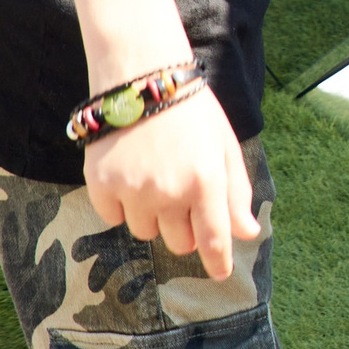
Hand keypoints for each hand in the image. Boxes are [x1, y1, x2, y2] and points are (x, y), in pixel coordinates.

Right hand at [80, 88, 259, 279]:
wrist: (142, 76)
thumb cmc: (191, 111)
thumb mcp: (224, 146)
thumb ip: (236, 193)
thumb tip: (247, 234)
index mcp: (207, 181)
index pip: (213, 239)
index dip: (217, 260)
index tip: (221, 272)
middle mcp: (170, 191)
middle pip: (178, 242)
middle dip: (183, 227)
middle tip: (181, 194)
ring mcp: (134, 190)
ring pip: (145, 231)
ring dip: (151, 214)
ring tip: (153, 174)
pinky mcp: (102, 184)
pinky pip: (113, 216)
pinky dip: (121, 203)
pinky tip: (128, 172)